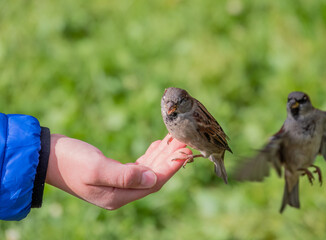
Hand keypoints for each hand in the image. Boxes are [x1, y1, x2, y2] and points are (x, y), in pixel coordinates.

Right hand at [46, 134, 191, 208]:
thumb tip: (154, 177)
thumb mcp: (97, 167)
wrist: (46, 157)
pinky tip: (157, 146)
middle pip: (153, 176)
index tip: (186, 151)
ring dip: (161, 155)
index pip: (154, 183)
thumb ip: (126, 175)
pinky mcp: (112, 174)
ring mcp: (116, 184)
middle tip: (183, 141)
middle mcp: (120, 193)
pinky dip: (149, 156)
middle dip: (169, 159)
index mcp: (117, 196)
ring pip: (147, 170)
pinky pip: (137, 166)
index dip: (171, 168)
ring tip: (174, 139)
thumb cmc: (70, 160)